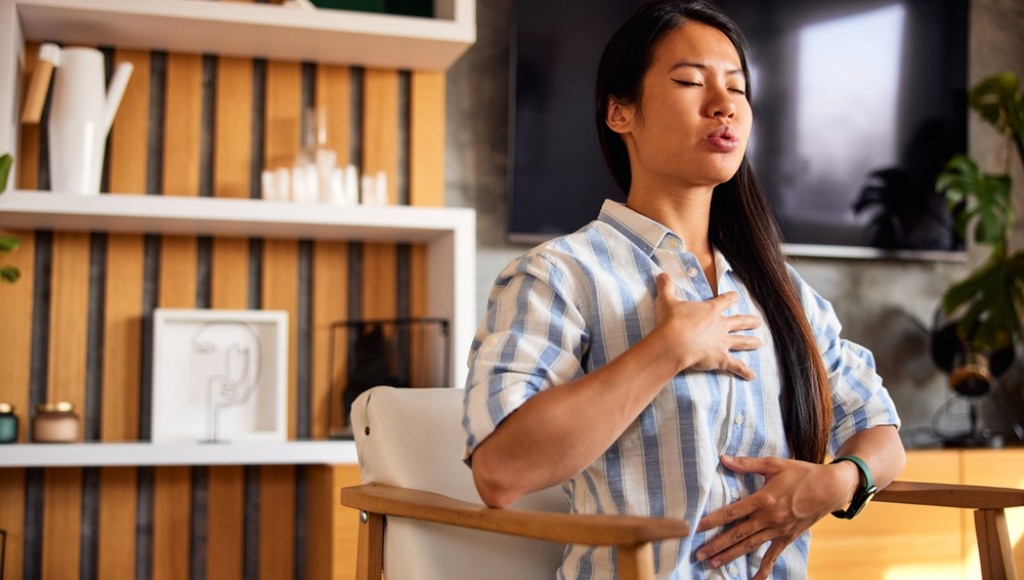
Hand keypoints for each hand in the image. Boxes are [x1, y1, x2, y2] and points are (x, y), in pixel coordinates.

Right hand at [654, 273, 761, 379]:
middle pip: (738, 321)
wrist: (674, 341)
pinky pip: (736, 366)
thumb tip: (661, 274)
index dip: (730, 298)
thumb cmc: (671, 321)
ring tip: (760, 343)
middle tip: (758, 322)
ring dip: (751, 342)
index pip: (724, 301)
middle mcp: (721, 326)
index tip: (736, 296)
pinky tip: (752, 376)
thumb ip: (666, 288)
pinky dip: (744, 371)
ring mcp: (723, 343)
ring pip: (741, 342)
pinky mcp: (721, 359)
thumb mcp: (667, 301)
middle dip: (748, 321)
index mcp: (710, 310)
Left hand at [694, 455, 856, 579]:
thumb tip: (724, 458)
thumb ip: (747, 464)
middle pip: (737, 534)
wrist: (831, 488)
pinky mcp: (788, 537)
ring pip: (750, 546)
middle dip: (716, 545)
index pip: (732, 512)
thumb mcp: (774, 464)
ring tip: (713, 563)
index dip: (714, 520)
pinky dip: (764, 569)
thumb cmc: (802, 473)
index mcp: (763, 499)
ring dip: (730, 555)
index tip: (697, 527)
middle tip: (698, 554)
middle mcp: (769, 518)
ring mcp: (779, 530)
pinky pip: (773, 555)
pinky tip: (754, 579)